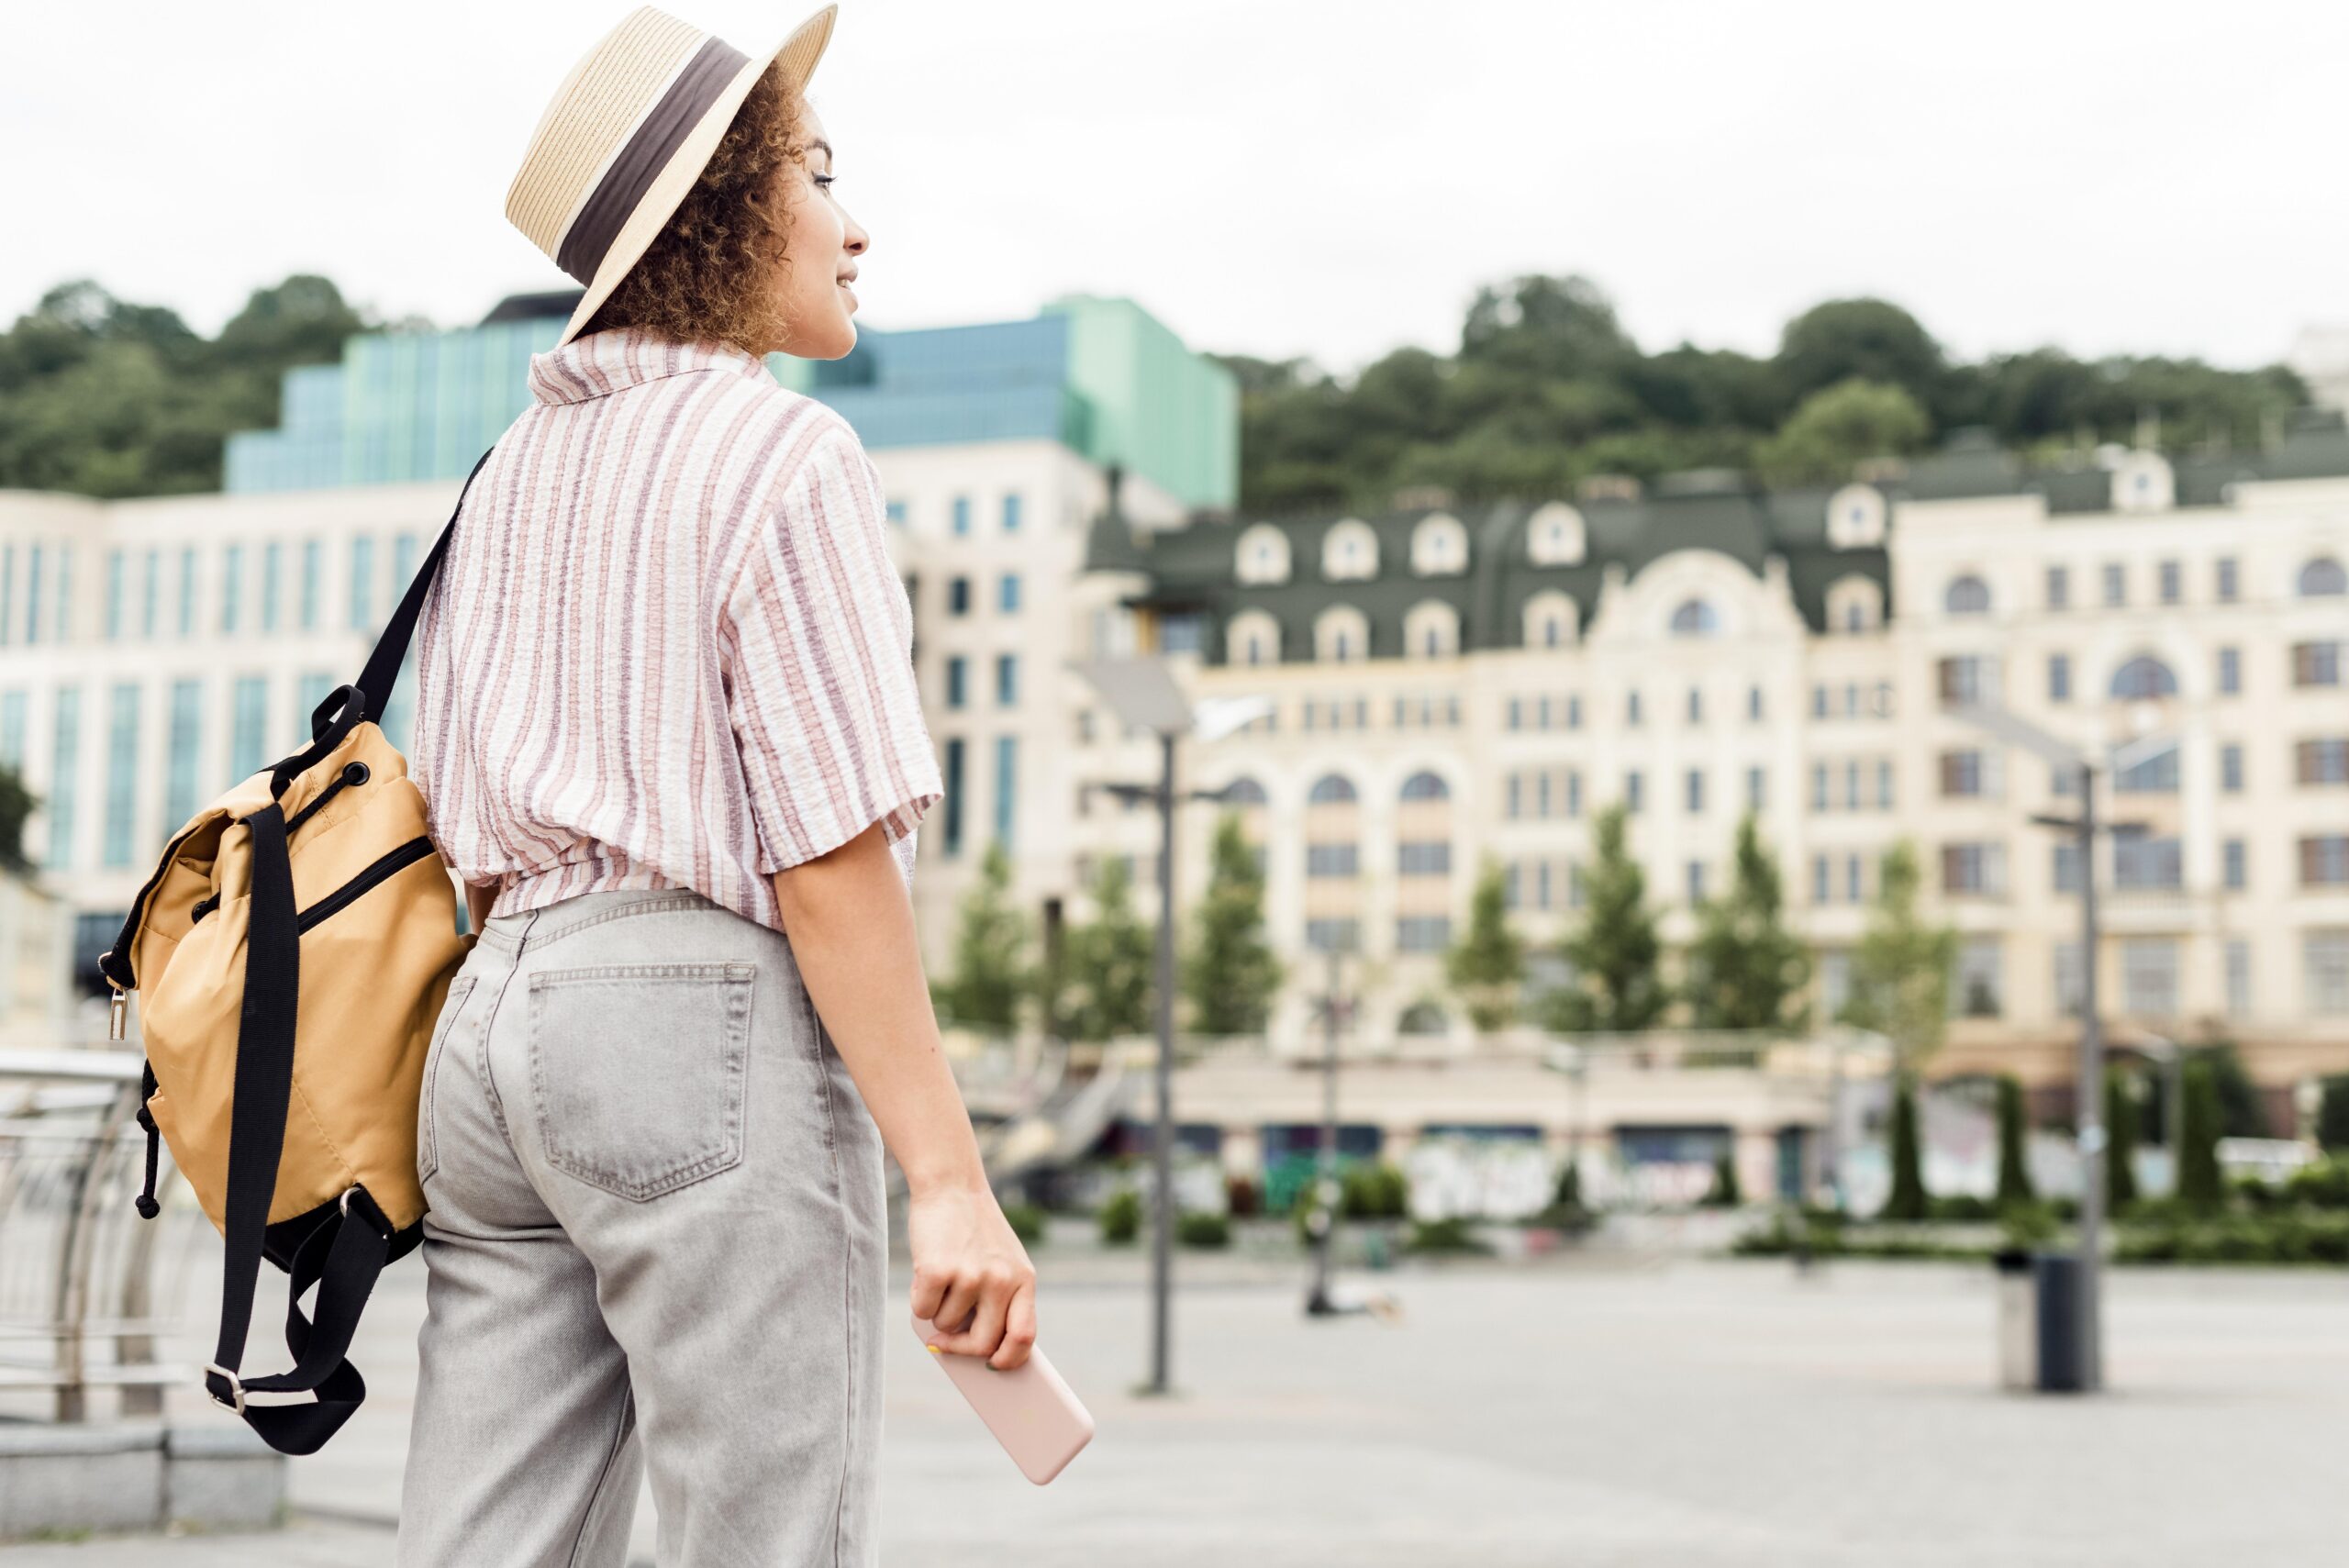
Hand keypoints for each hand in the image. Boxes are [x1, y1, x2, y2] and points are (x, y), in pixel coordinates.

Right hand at [907, 1183, 1037, 1369]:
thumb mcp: (1002, 1261)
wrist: (951, 1185)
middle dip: (961, 1348)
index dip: (1008, 1360)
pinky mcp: (938, 1270)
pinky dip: (919, 1299)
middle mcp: (1001, 1280)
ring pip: (946, 1326)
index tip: (993, 1366)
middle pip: (983, 1344)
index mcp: (1024, 1279)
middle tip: (946, 1339)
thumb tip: (980, 1353)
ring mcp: (971, 1276)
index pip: (1024, 1336)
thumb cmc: (974, 1230)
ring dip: (937, 1311)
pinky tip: (925, 1272)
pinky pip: (923, 1311)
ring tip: (941, 1278)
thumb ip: (1000, 1300)